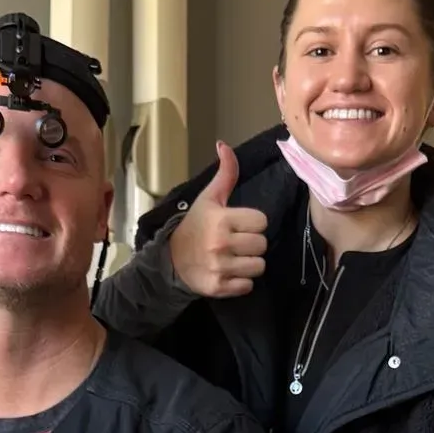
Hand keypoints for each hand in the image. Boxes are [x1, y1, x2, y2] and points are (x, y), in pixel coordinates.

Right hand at [168, 141, 267, 297]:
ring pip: (258, 266)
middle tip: (237, 242)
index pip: (261, 221)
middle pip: (262, 245)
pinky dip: (241, 282)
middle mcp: (221, 244)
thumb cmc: (195, 226)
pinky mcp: (218, 287)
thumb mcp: (208, 198)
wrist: (171, 259)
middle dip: (252, 244)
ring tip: (235, 258)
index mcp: (221, 219)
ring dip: (250, 263)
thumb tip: (225, 145)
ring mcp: (220, 267)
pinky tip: (229, 272)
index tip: (240, 224)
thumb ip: (225, 174)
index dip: (253, 223)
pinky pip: (247, 286)